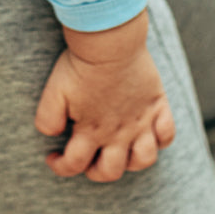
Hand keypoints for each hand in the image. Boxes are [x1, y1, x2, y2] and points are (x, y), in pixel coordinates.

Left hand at [34, 10, 175, 181]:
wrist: (111, 41)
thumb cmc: (81, 64)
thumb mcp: (53, 92)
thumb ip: (47, 119)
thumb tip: (52, 135)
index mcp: (91, 131)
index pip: (74, 165)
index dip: (60, 167)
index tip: (53, 158)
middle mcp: (118, 132)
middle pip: (110, 171)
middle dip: (95, 172)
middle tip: (88, 160)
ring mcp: (141, 121)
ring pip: (143, 160)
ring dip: (130, 163)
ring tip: (120, 153)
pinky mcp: (157, 105)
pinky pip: (167, 134)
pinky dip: (160, 140)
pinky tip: (148, 134)